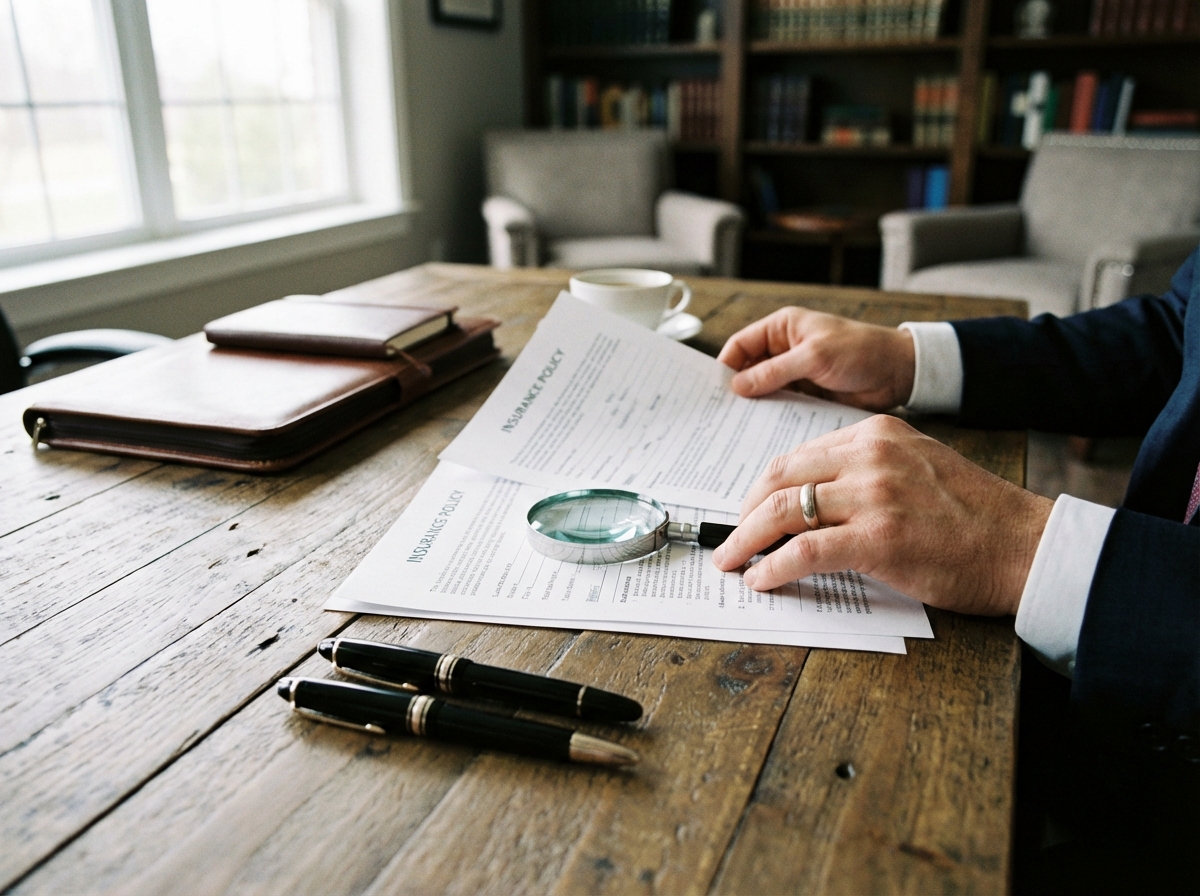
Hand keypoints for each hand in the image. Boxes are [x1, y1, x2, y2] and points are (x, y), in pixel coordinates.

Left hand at [711, 415, 1052, 616]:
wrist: (1026, 545)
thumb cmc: (978, 517)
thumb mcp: (918, 469)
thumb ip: (869, 473)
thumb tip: (815, 504)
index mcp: (878, 434)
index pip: (800, 456)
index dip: (766, 488)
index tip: (750, 511)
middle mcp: (870, 455)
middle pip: (780, 477)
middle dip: (746, 511)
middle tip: (731, 538)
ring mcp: (873, 494)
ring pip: (783, 510)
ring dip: (747, 540)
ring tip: (733, 562)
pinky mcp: (877, 538)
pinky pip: (803, 550)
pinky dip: (774, 566)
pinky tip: (762, 580)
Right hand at [717, 307, 915, 411]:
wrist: (898, 373)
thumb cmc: (861, 351)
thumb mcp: (814, 357)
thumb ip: (774, 371)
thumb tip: (737, 386)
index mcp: (782, 329)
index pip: (740, 345)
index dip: (724, 366)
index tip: (711, 391)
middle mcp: (784, 350)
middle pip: (748, 370)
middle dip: (735, 390)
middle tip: (718, 415)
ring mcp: (795, 374)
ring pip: (763, 392)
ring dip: (754, 407)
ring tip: (735, 429)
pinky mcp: (806, 396)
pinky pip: (781, 407)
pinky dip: (772, 418)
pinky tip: (763, 434)